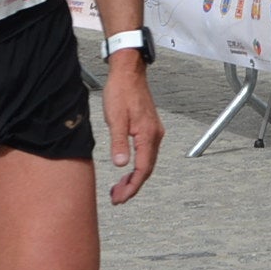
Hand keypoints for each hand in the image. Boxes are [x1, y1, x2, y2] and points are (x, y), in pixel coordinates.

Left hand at [102, 61, 163, 203]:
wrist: (128, 72)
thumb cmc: (121, 91)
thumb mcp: (115, 118)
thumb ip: (119, 142)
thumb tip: (121, 165)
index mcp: (148, 135)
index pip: (143, 169)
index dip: (132, 186)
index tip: (120, 197)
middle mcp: (155, 135)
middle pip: (147, 169)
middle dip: (132, 186)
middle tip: (116, 197)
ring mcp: (154, 131)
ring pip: (147, 162)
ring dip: (134, 177)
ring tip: (119, 187)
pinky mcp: (149, 128)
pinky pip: (146, 153)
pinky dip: (137, 165)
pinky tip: (127, 169)